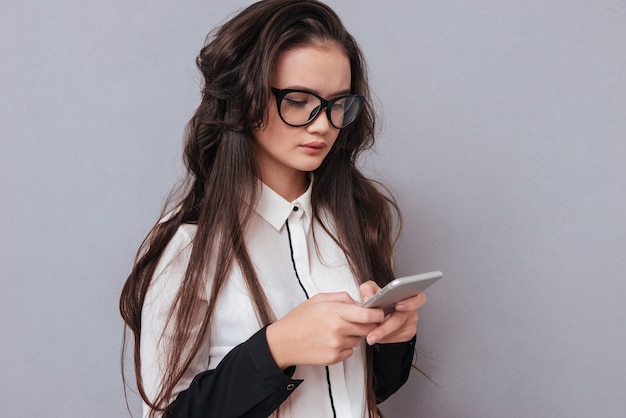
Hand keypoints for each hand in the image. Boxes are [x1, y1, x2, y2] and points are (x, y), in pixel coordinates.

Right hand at [266, 292, 384, 368]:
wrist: (283, 342)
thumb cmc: (299, 319)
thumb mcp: (318, 299)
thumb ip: (342, 298)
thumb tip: (359, 302)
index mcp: (335, 312)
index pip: (368, 314)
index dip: (378, 313)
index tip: (378, 312)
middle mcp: (338, 329)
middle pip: (368, 328)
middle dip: (367, 324)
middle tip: (356, 320)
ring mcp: (336, 345)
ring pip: (359, 340)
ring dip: (354, 335)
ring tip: (335, 330)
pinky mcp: (334, 358)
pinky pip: (350, 351)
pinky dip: (345, 346)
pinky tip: (330, 340)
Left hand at [359, 281, 426, 345]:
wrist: (378, 314)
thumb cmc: (378, 300)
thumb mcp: (370, 290)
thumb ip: (367, 290)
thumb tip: (366, 299)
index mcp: (407, 295)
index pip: (418, 297)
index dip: (410, 302)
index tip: (398, 306)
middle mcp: (412, 309)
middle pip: (400, 320)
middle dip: (384, 329)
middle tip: (372, 335)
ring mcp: (411, 322)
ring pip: (397, 331)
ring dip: (382, 334)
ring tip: (370, 335)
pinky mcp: (408, 333)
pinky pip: (396, 338)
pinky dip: (385, 338)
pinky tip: (378, 335)